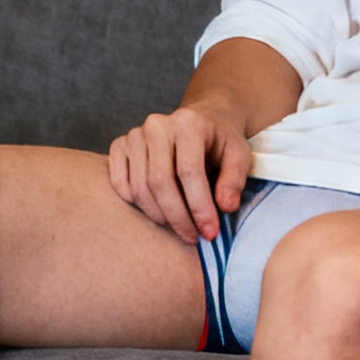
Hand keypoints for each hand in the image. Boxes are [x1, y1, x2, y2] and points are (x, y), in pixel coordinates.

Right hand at [106, 102, 252, 243]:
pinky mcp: (120, 144)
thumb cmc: (220, 142)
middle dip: (177, 217)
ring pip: (139, 187)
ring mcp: (135, 134)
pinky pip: (119, 182)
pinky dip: (136, 203)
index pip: (189, 171)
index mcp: (189, 123)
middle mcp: (157, 126)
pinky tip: (157, 212)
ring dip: (159, 215)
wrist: (201, 122)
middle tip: (193, 237)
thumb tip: (225, 207)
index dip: (199, 206)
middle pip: (159, 181)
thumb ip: (234, 180)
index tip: (209, 232)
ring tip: (179, 228)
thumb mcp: (239, 156)